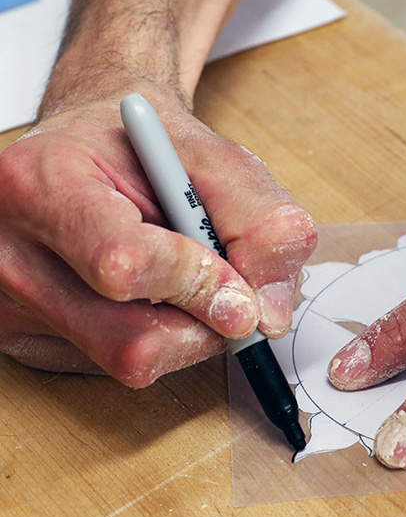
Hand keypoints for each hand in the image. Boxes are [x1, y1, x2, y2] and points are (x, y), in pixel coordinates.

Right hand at [0, 87, 315, 385]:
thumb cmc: (143, 148)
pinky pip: (112, 368)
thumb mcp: (213, 155)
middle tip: (226, 287)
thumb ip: (259, 221)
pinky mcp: (20, 341)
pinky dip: (155, 336)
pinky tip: (144, 294)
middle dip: (204, 321)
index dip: (199, 284)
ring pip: (129, 362)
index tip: (242, 289)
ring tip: (180, 275)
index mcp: (40, 182)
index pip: (124, 264)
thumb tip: (268, 315)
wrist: (85, 148)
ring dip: (186, 329)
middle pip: (130, 341)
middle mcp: (6, 248)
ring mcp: (4, 304)